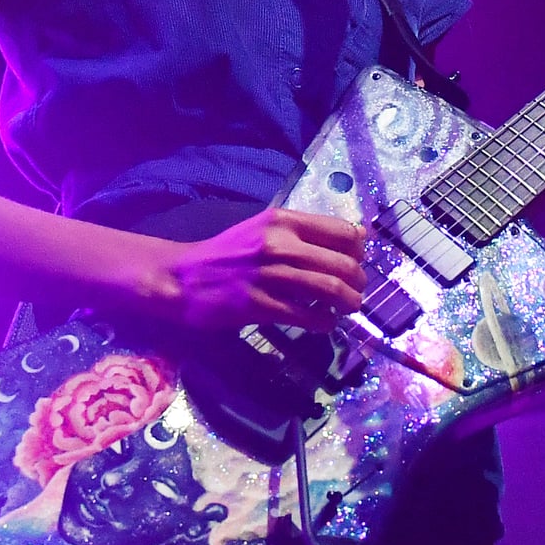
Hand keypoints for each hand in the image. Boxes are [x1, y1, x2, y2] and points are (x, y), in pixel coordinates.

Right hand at [154, 208, 365, 334]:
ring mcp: (270, 275)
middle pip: (344, 263)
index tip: (357, 262)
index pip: (344, 231)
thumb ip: (303, 232)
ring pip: (331, 289)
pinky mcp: (261, 305)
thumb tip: (355, 238)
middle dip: (359, 282)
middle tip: (356, 292)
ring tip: (347, 308)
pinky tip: (324, 323)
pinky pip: (308, 316)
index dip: (360, 251)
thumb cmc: (227, 253)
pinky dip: (325, 322)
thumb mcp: (264, 229)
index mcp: (284, 221)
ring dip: (348, 303)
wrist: (184, 277)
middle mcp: (280, 243)